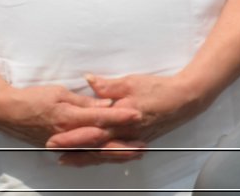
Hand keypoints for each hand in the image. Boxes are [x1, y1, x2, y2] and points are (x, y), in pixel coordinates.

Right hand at [0, 83, 141, 151]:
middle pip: (99, 142)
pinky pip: (81, 155)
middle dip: (122, 144)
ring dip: (113, 154)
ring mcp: (62, 144)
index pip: (100, 117)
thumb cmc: (32, 99)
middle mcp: (67, 135)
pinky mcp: (58, 148)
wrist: (6, 113)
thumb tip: (105, 104)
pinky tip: (109, 158)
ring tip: (133, 154)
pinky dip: (97, 157)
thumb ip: (85, 101)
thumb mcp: (61, 93)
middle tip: (142, 146)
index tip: (137, 114)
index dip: (119, 116)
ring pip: (92, 152)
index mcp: (68, 117)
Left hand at [46, 72, 208, 149]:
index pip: (92, 131)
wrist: (185, 99)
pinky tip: (95, 157)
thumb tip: (88, 80)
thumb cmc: (160, 89)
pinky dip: (103, 157)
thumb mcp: (132, 82)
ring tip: (68, 160)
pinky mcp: (138, 141)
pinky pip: (116, 153)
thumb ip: (108, 85)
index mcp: (121, 119)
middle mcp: (125, 134)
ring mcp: (132, 140)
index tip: (54, 139)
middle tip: (54, 153)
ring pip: (105, 154)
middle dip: (73, 151)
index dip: (72, 136)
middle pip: (95, 147)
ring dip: (85, 157)